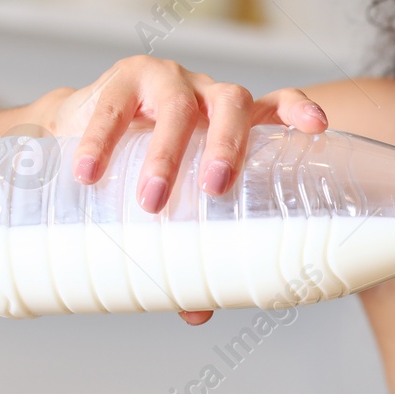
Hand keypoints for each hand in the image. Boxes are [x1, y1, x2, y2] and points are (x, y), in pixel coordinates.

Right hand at [50, 56, 328, 324]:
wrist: (77, 132)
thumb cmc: (145, 165)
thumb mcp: (174, 199)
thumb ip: (191, 246)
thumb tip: (197, 312)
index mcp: (235, 120)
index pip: (275, 105)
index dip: (298, 110)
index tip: (317, 127)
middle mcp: (207, 95)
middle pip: (232, 106)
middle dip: (228, 146)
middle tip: (214, 189)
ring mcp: (165, 82)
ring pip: (177, 109)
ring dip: (167, 155)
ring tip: (151, 200)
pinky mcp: (119, 81)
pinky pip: (111, 110)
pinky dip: (101, 142)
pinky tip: (90, 174)